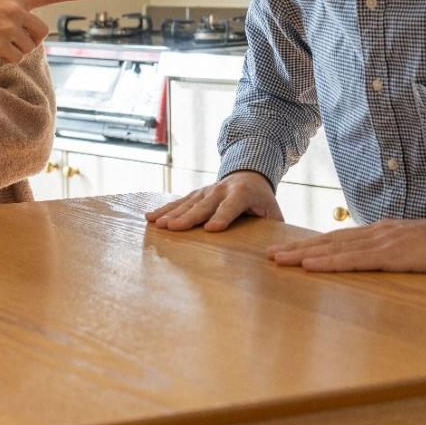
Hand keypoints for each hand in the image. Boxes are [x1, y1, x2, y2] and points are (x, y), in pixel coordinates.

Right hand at [0, 0, 91, 62]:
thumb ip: (20, 14)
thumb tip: (38, 38)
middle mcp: (15, 10)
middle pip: (43, 32)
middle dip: (34, 41)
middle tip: (18, 40)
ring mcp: (8, 27)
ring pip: (30, 48)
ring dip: (18, 51)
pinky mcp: (0, 43)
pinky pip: (18, 59)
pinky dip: (9, 59)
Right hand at [145, 171, 281, 230]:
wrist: (249, 173)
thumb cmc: (262, 200)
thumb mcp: (273, 211)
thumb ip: (273, 228)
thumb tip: (275, 251)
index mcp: (241, 194)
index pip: (230, 207)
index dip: (222, 217)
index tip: (211, 229)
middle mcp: (220, 190)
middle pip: (202, 206)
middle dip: (187, 217)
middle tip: (173, 228)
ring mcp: (205, 191)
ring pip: (186, 203)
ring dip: (170, 214)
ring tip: (157, 224)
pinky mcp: (195, 194)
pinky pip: (178, 202)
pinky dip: (163, 209)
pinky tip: (150, 217)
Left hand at [267, 218, 425, 272]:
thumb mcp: (406, 246)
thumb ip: (384, 250)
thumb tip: (367, 258)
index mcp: (376, 233)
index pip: (336, 238)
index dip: (309, 243)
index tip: (286, 249)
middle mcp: (373, 234)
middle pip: (327, 241)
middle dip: (297, 248)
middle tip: (268, 255)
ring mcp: (380, 242)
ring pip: (333, 248)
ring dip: (303, 254)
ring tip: (279, 260)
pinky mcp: (390, 255)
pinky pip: (353, 260)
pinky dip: (328, 262)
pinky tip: (309, 266)